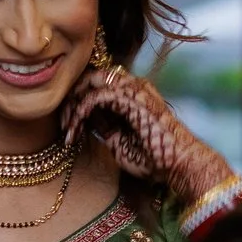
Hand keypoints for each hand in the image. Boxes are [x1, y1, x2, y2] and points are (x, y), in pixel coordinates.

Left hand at [61, 68, 231, 199]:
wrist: (178, 164)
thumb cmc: (153, 159)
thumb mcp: (117, 141)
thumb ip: (102, 126)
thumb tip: (82, 120)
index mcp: (130, 96)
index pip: (95, 86)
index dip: (76, 102)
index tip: (66, 128)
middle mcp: (131, 86)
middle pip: (90, 77)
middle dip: (70, 99)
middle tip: (63, 125)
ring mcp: (133, 89)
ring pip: (90, 81)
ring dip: (73, 104)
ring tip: (67, 129)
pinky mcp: (131, 97)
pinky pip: (96, 95)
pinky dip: (81, 111)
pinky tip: (76, 129)